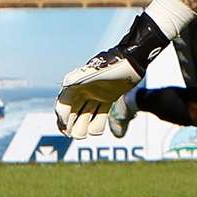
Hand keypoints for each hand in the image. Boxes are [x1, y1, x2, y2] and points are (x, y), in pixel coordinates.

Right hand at [55, 13, 166, 138]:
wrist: (133, 61)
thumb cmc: (114, 65)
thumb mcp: (94, 72)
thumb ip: (79, 78)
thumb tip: (66, 84)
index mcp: (76, 84)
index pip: (64, 104)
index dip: (63, 117)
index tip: (65, 129)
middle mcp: (84, 89)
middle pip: (73, 111)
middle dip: (71, 125)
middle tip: (74, 136)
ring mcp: (96, 94)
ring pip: (86, 114)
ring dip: (83, 125)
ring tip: (84, 135)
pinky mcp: (108, 97)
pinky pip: (100, 112)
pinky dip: (97, 122)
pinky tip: (96, 131)